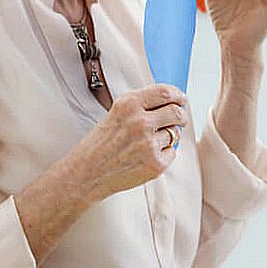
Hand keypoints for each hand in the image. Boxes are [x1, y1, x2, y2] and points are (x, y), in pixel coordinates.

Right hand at [67, 84, 189, 200]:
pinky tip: (145, 157)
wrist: (84, 175)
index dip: (178, 95)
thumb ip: (140, 107)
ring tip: (148, 143)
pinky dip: (163, 154)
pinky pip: (171, 152)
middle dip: (180, 115)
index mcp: (128, 105)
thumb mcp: (115, 115)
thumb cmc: (98, 146)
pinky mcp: (155, 163)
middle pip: (176, 112)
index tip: (181, 99)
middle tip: (179, 119)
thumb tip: (170, 102)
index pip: (165, 92)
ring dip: (168, 136)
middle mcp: (140, 122)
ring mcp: (149, 144)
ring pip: (174, 133)